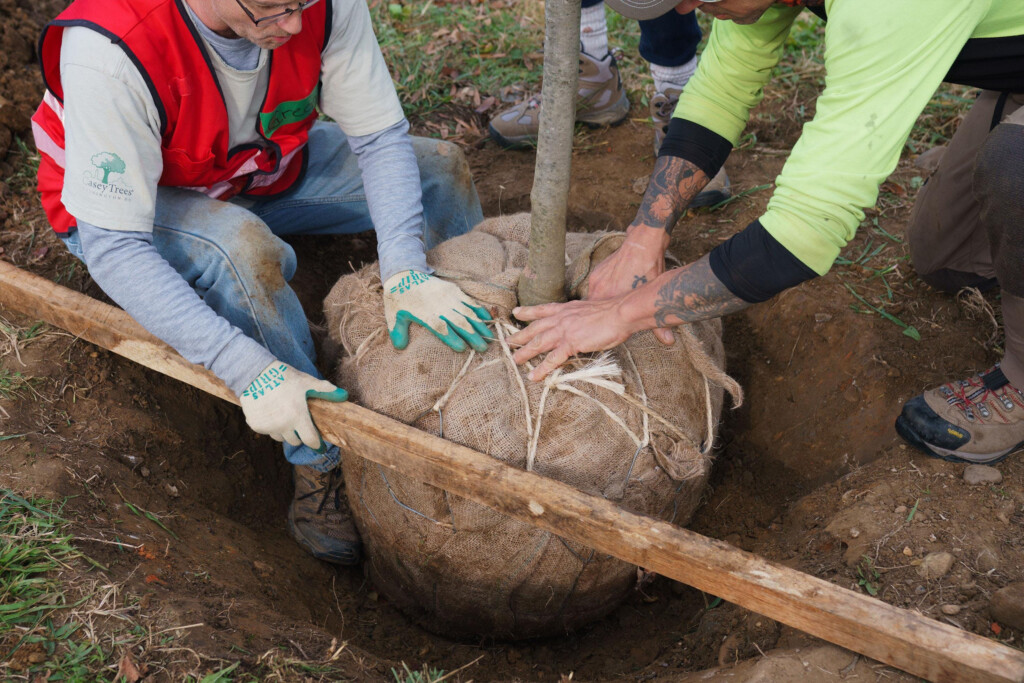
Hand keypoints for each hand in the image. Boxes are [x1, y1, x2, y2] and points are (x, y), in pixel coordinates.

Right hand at [240, 361, 346, 449]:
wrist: (255, 373)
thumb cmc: (284, 377)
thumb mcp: (307, 382)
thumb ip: (326, 391)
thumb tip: (345, 395)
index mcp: (297, 416)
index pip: (310, 440)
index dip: (317, 445)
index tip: (321, 447)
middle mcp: (282, 425)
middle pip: (295, 440)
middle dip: (300, 434)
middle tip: (299, 422)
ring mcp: (268, 427)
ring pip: (281, 437)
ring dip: (285, 431)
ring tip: (284, 415)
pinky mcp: (256, 425)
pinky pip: (268, 432)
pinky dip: (271, 426)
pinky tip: (271, 413)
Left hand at [383, 270, 491, 352]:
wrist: (404, 274)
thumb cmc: (399, 299)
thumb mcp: (393, 316)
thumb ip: (398, 332)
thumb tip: (400, 347)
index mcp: (425, 313)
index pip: (440, 327)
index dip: (452, 338)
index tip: (462, 348)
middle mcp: (440, 305)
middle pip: (459, 321)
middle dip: (472, 335)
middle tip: (483, 348)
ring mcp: (448, 296)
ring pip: (467, 312)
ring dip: (480, 325)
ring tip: (490, 337)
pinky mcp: (453, 290)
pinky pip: (469, 301)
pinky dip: (479, 310)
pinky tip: (488, 318)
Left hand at [510, 296, 642, 381]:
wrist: (620, 313)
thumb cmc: (611, 312)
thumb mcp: (590, 309)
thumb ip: (580, 317)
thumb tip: (580, 325)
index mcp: (566, 309)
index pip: (542, 309)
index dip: (527, 311)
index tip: (516, 312)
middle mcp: (561, 318)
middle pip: (535, 328)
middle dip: (520, 335)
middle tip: (507, 341)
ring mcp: (564, 331)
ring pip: (539, 343)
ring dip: (525, 353)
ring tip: (515, 360)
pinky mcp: (571, 344)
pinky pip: (552, 359)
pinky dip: (542, 369)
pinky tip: (534, 376)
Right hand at [587, 226, 673, 344]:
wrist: (643, 243)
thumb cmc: (649, 269)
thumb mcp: (652, 298)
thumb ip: (657, 323)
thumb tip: (669, 341)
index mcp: (610, 301)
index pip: (600, 321)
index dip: (605, 325)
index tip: (611, 328)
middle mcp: (599, 291)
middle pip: (596, 310)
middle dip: (604, 314)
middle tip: (614, 317)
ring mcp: (597, 279)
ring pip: (597, 297)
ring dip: (606, 300)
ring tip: (617, 302)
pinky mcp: (598, 270)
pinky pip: (598, 285)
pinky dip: (606, 288)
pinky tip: (617, 287)